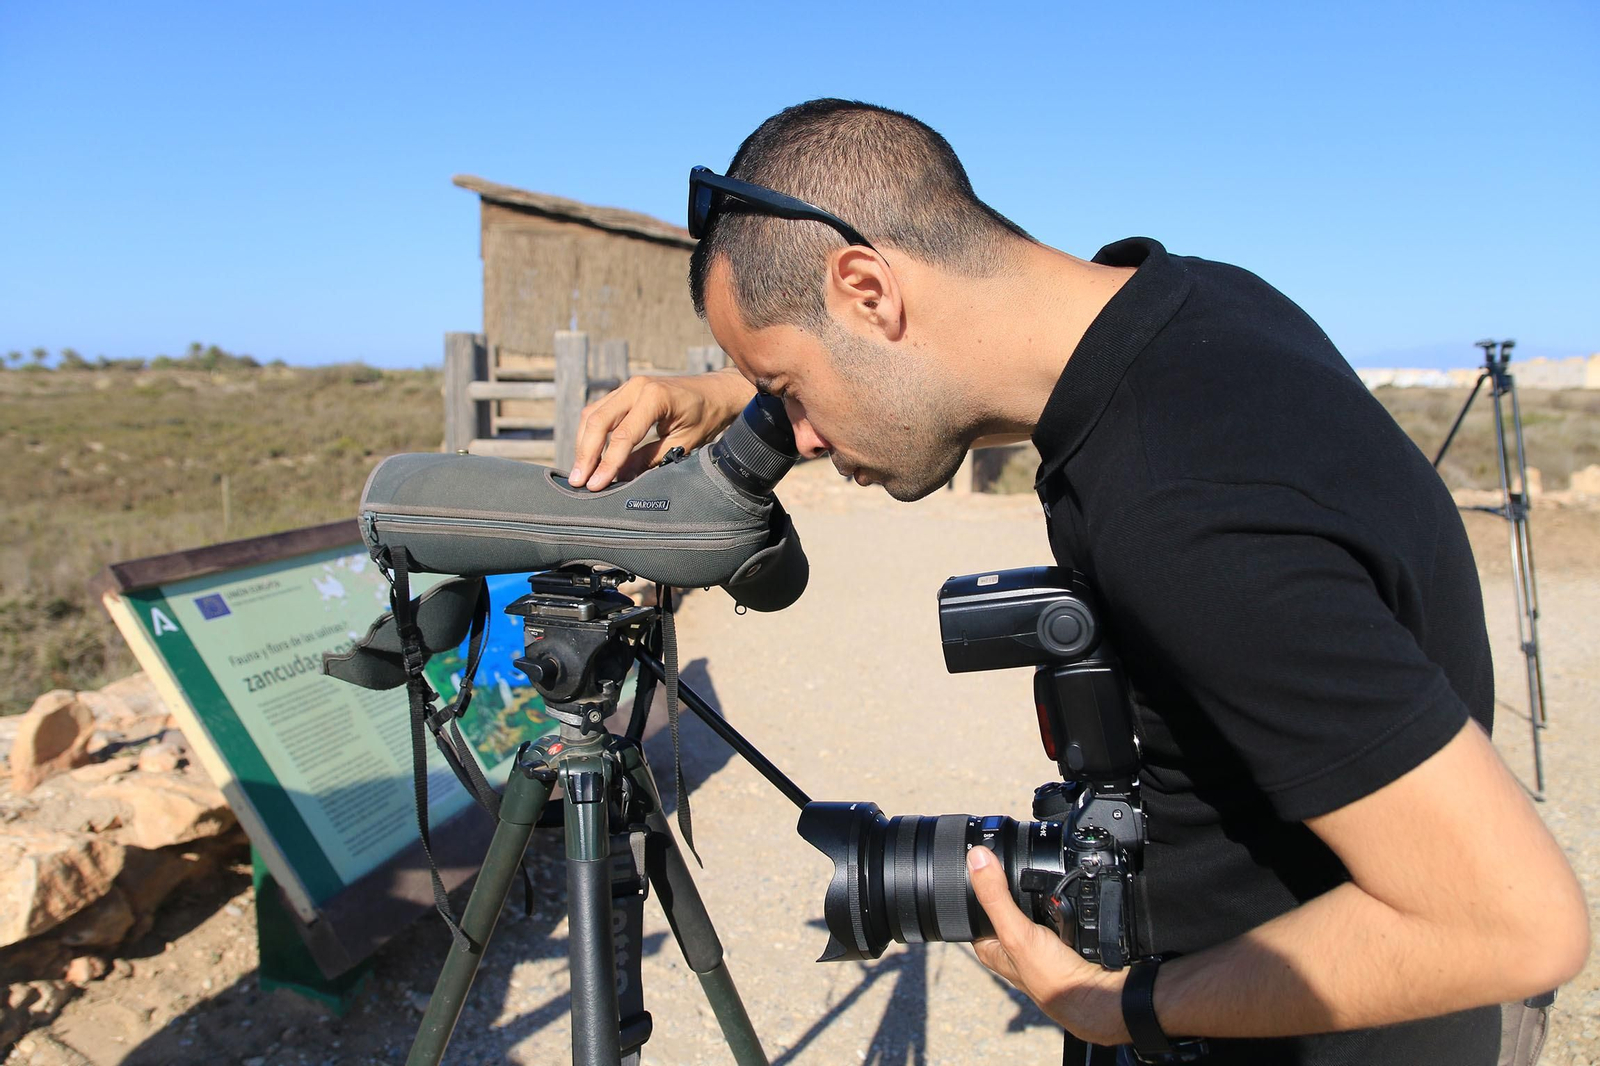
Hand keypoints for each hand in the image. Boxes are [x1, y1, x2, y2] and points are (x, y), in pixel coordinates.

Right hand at [568, 368, 753, 489]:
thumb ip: (650, 459)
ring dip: (583, 444)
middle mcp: (636, 386)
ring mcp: (628, 386)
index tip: (596, 486)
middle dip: (585, 454)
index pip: (622, 435)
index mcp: (655, 397)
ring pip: (592, 414)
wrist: (717, 392)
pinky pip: (598, 411)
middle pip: (598, 421)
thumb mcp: (684, 443)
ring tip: (580, 473)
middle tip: (578, 482)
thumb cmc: (706, 417)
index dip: (607, 463)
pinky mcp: (624, 391)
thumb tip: (619, 479)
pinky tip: (588, 455)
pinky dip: (590, 433)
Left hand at [966, 846, 1128, 1046]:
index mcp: (989, 944)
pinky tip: (1067, 901)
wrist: (1097, 994)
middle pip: (1006, 899)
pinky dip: (1062, 900)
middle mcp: (1010, 941)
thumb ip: (995, 897)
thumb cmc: (1052, 979)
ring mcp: (1035, 938)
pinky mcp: (1058, 934)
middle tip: (1029, 881)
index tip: (988, 857)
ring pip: (1033, 901)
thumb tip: (976, 858)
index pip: (974, 903)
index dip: (979, 880)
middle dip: (1017, 885)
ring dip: (1043, 892)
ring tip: (1052, 899)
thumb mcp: (1015, 932)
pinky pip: (1057, 907)